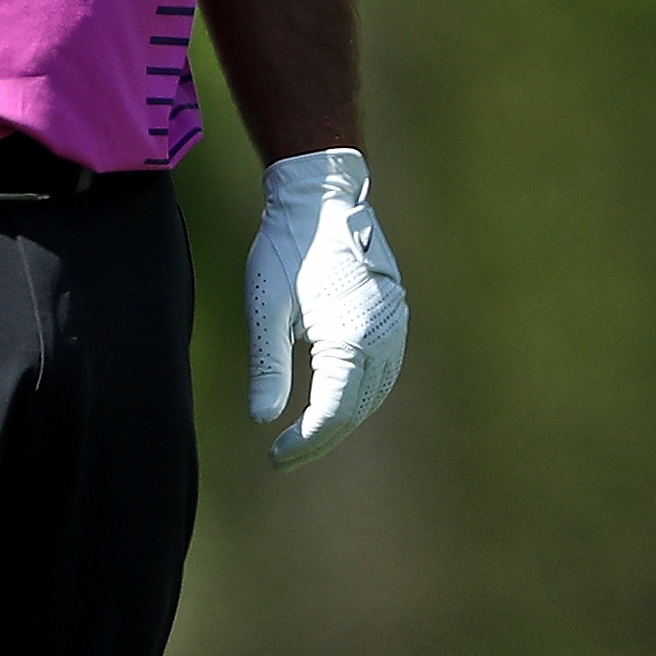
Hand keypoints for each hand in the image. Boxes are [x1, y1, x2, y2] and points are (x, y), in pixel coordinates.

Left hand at [247, 148, 405, 467]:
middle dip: (320, 438)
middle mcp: (384, 333)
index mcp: (353, 334)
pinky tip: (336, 403)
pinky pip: (382, 369)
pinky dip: (359, 394)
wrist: (319, 197)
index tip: (275, 458)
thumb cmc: (288, 247)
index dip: (305, 442)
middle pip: (357, 408)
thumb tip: (261, 419)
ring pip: (375, 392)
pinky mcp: (394, 314)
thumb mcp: (265, 308)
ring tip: (305, 439)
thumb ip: (266, 366)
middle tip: (283, 458)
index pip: (334, 411)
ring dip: (343, 420)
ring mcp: (395, 323)